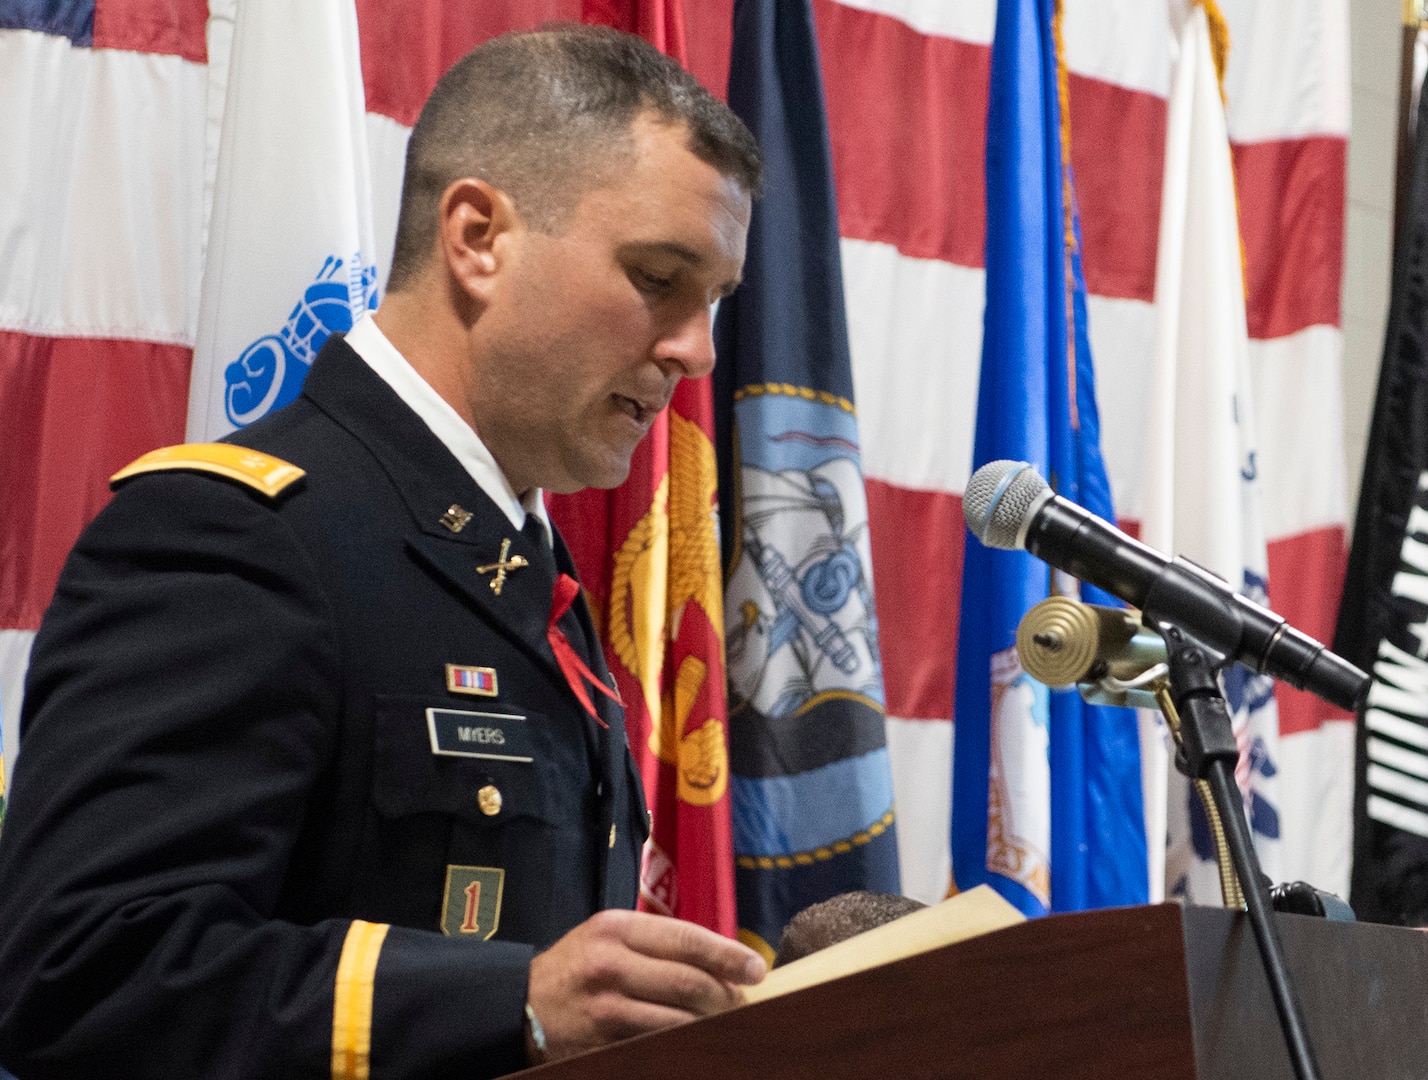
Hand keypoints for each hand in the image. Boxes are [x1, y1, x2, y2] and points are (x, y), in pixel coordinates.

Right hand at [525, 908, 765, 1061]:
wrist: (519, 1005)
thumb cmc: (576, 966)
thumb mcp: (608, 936)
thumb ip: (656, 942)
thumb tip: (721, 959)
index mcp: (615, 929)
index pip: (687, 939)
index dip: (728, 955)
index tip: (756, 968)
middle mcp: (610, 965)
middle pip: (689, 983)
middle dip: (726, 997)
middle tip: (744, 1003)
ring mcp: (605, 1009)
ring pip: (679, 1021)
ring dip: (710, 1026)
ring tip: (724, 1024)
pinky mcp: (603, 1045)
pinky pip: (658, 1046)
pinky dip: (684, 1046)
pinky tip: (696, 1043)